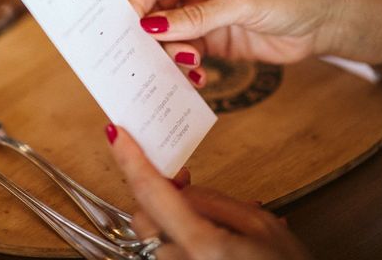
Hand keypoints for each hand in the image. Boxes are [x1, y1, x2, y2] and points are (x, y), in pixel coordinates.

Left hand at [107, 125, 311, 259]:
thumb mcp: (264, 230)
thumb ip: (217, 203)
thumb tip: (183, 186)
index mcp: (203, 245)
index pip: (152, 192)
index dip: (131, 159)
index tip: (117, 134)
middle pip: (144, 217)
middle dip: (158, 197)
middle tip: (186, 184)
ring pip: (155, 238)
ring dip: (172, 223)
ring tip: (216, 226)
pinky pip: (167, 255)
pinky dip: (180, 242)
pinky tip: (214, 244)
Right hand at [130, 0, 381, 83]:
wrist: (327, 21)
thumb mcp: (243, 3)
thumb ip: (196, 17)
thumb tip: (151, 27)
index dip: (140, 6)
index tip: (135, 34)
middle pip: (157, 10)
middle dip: (156, 35)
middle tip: (163, 58)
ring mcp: (204, 11)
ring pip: (169, 34)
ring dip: (173, 53)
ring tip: (190, 66)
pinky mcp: (213, 36)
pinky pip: (187, 50)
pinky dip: (187, 64)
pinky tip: (197, 74)